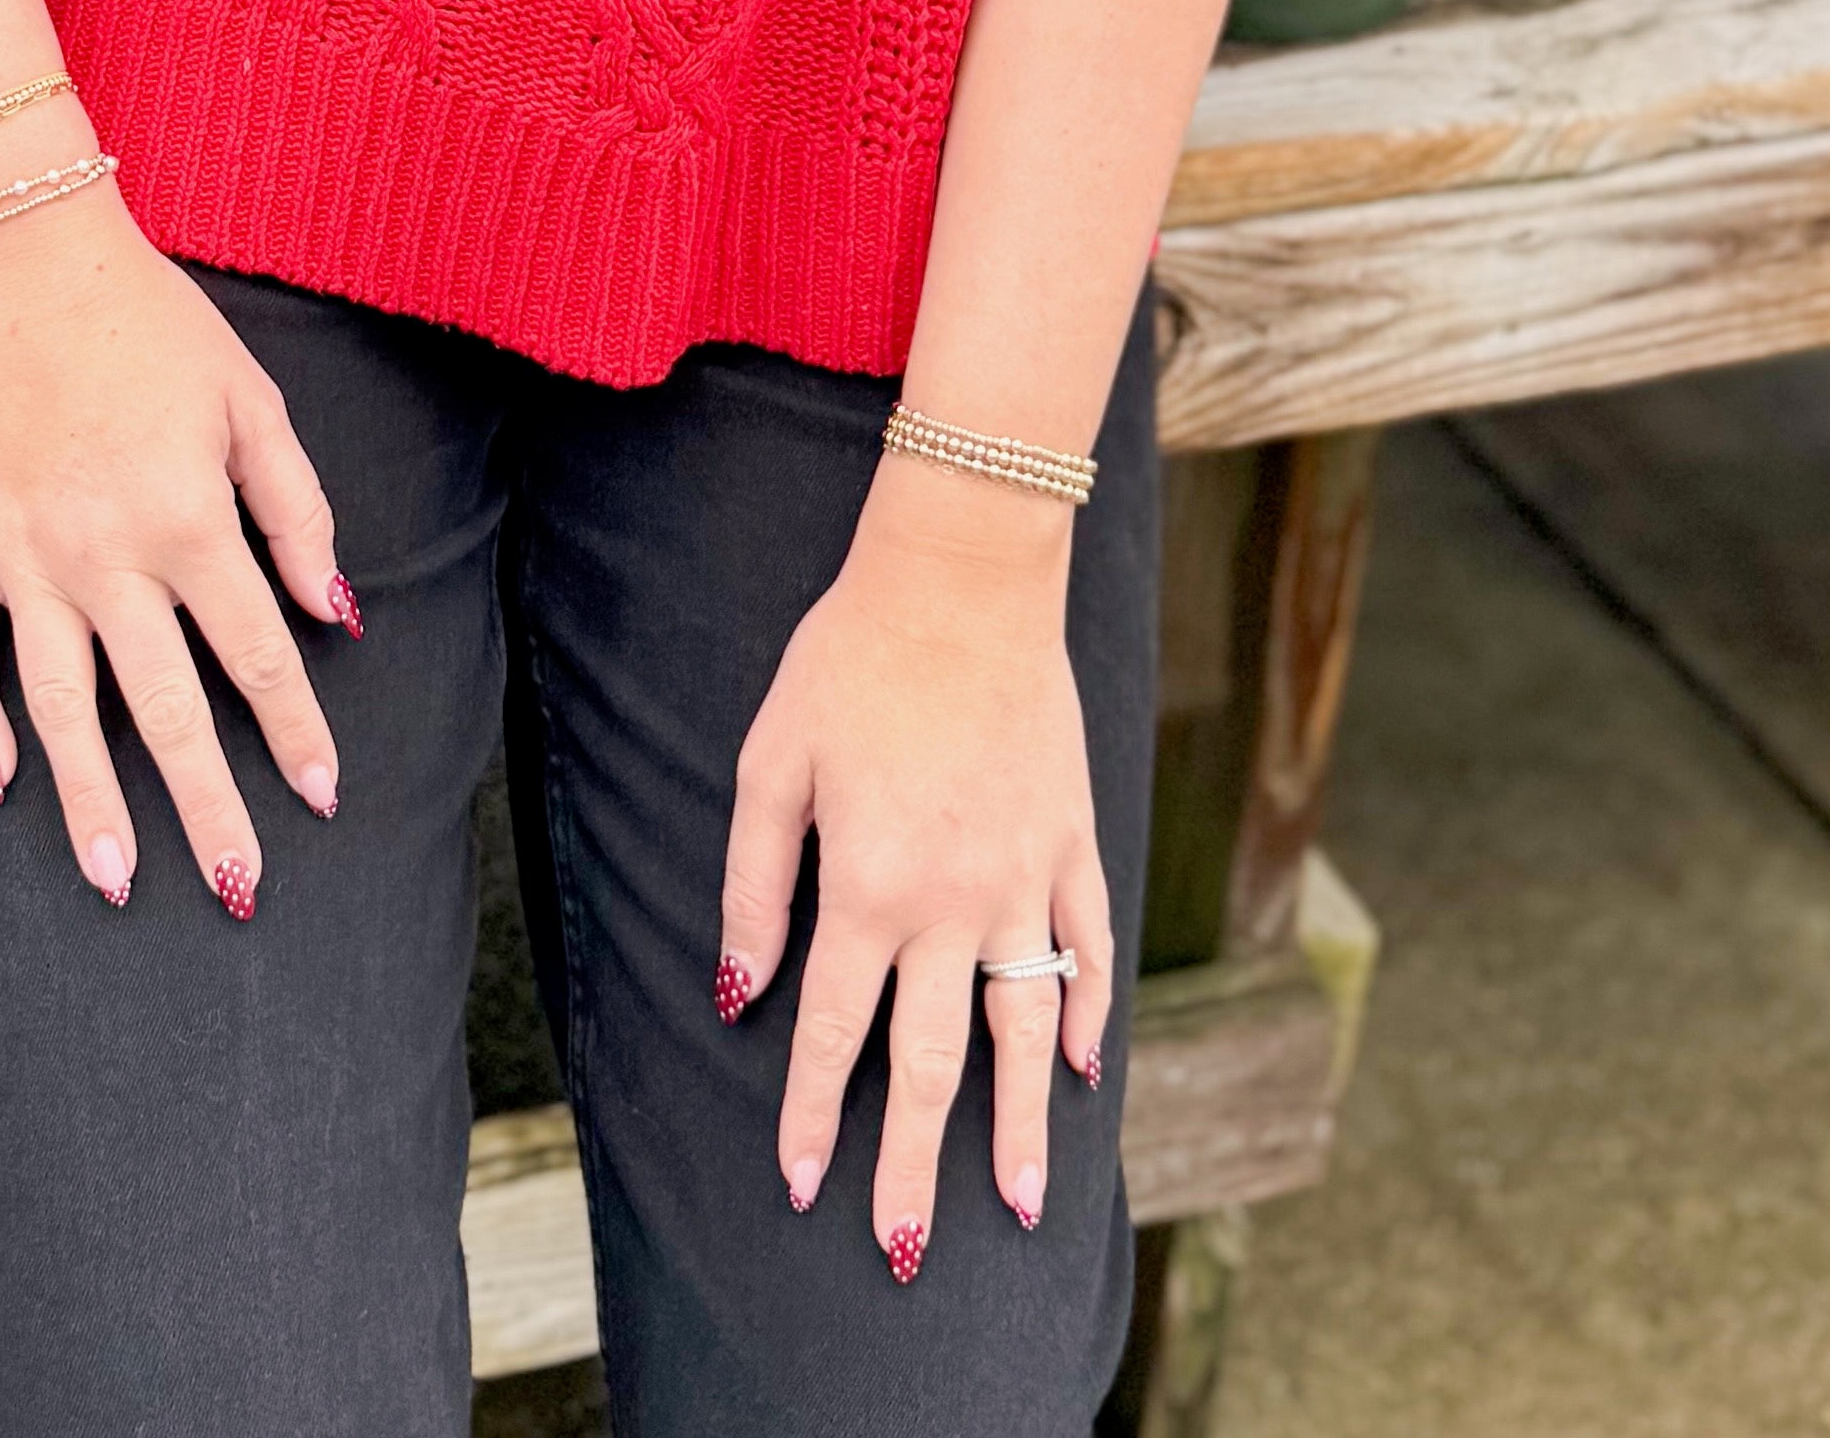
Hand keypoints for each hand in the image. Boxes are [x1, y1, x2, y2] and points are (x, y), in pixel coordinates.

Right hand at [0, 177, 354, 914]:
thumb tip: (334, 614)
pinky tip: (1, 780)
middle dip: (207, 808)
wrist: (25, 259)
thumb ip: (296, 513)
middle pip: (167, 710)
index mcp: (188, 520)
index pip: (257, 656)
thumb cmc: (154, 326)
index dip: (295, 732)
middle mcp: (106, 557)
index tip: (321, 797)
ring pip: (61, 709)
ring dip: (90, 802)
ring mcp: (23, 559)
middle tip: (235, 889)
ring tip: (116, 883)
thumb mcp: (252, 401)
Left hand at [718, 472, 1111, 1274]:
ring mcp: (1022, 878)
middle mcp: (950, 904)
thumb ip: (753, 886)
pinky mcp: (1070, 840)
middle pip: (933, 1063)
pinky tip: (1079, 1070)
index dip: (814, 1118)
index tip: (803, 1187)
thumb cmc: (849, 659)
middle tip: (906, 1252)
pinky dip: (1088, 1013)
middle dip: (915, 1166)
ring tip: (1016, 1205)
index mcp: (866, 888)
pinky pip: (1087, 946)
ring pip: (1024, 1029)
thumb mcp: (771, 761)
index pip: (833, 1035)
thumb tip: (741, 994)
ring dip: (1018, 1126)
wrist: (962, 577)